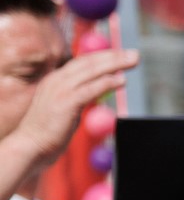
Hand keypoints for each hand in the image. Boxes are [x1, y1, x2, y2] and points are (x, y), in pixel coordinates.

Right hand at [3, 49, 137, 175]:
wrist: (32, 145)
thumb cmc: (50, 131)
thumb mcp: (65, 107)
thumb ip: (79, 96)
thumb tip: (97, 90)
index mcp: (55, 79)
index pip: (82, 62)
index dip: (103, 56)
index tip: (122, 54)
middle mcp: (57, 80)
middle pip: (89, 62)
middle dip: (113, 56)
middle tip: (134, 54)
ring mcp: (60, 89)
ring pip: (91, 71)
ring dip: (115, 64)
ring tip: (134, 61)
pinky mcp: (66, 102)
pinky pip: (91, 89)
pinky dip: (107, 82)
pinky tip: (122, 80)